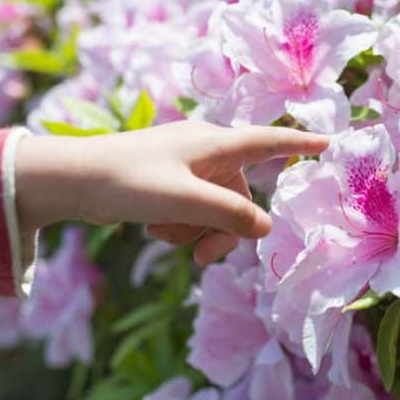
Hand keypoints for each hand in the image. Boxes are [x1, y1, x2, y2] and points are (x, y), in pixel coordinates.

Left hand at [16, 121, 327, 264]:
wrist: (67, 179)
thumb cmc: (126, 182)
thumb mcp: (183, 202)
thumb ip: (229, 214)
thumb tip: (265, 228)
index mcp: (214, 144)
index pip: (269, 141)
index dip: (301, 144)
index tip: (333, 143)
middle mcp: (204, 151)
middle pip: (240, 194)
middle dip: (226, 227)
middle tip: (203, 258)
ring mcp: (185, 166)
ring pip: (215, 207)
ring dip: (197, 229)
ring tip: (165, 236)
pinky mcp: (166, 180)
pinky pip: (192, 208)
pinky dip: (180, 224)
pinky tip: (153, 229)